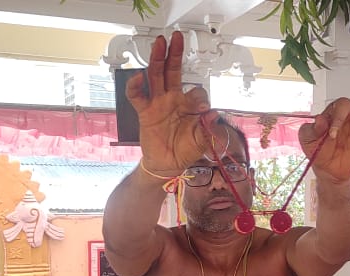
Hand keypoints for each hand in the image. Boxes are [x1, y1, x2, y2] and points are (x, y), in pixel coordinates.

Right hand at [125, 32, 220, 174]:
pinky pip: (138, 96)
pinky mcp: (145, 111)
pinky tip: (138, 77)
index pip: (196, 90)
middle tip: (176, 38)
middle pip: (173, 72)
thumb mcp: (202, 140)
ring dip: (157, 59)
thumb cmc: (186, 150)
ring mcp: (158, 103)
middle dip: (175, 54)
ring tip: (159, 44)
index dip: (199, 96)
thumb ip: (209, 129)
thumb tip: (213, 114)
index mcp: (190, 105)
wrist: (168, 164)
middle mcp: (173, 99)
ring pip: (156, 76)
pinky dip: (136, 86)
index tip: (202, 108)